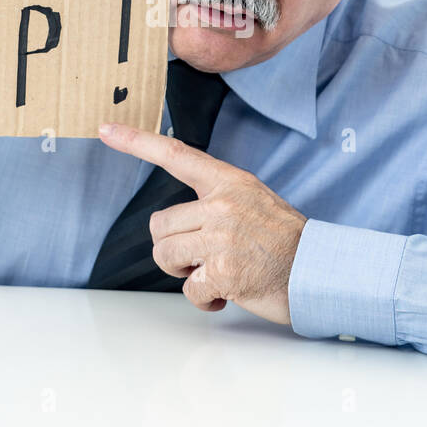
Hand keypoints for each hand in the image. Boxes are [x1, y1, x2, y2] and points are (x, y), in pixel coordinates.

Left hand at [97, 122, 307, 324]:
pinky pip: (190, 289)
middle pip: (158, 226)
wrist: (321, 272)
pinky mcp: (224, 271)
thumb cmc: (286, 242)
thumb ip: (217, 202)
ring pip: (166, 255)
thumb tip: (180, 223)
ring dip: (186, 273)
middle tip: (204, 257)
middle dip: (173, 249)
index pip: (176, 155)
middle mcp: (223, 204)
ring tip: (219, 272)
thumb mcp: (253, 202)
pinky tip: (228, 293)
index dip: (136, 141)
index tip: (106, 128)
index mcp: (229, 182)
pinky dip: (205, 299)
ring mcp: (222, 237)